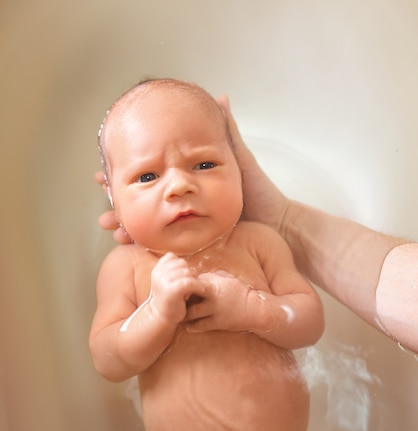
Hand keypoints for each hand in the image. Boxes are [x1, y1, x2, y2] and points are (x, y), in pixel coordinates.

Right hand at [97, 97, 292, 241]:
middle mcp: (184, 206)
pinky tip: (133, 243)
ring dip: (129, 227)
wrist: (278, 227)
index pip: (151, 178)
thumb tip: (220, 98)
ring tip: (112, 228)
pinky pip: (167, 244)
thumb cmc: (261, 194)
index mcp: (188, 185)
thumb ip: (227, 132)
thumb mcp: (240, 160)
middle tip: (103, 210)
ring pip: (151, 226)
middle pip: (145, 204)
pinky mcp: (195, 244)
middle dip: (121, 205)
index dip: (129, 175)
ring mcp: (188, 226)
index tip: (102, 174)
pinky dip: (147, 243)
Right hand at [150, 253, 206, 325]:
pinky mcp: (171, 290)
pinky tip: (201, 291)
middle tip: (187, 287)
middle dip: (188, 274)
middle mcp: (158, 274)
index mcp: (156, 270)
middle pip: (182, 264)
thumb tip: (192, 265)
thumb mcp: (166, 282)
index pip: (172, 257)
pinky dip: (198, 286)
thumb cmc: (168, 300)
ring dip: (193, 281)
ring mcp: (163, 281)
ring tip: (190, 292)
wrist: (161, 318)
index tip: (181, 278)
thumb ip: (174, 271)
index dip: (180, 266)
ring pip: (187, 272)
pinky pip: (190, 282)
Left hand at [185, 271, 254, 332]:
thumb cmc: (243, 293)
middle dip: (181, 298)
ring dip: (184, 314)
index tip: (184, 286)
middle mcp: (213, 296)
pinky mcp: (217, 323)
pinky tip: (187, 327)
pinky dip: (193, 327)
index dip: (188, 283)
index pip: (195, 280)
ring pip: (192, 312)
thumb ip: (216, 277)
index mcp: (216, 283)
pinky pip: (201, 325)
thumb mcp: (230, 280)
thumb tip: (202, 275)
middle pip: (189, 296)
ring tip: (179, 314)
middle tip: (175, 301)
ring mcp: (214, 310)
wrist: (255, 310)